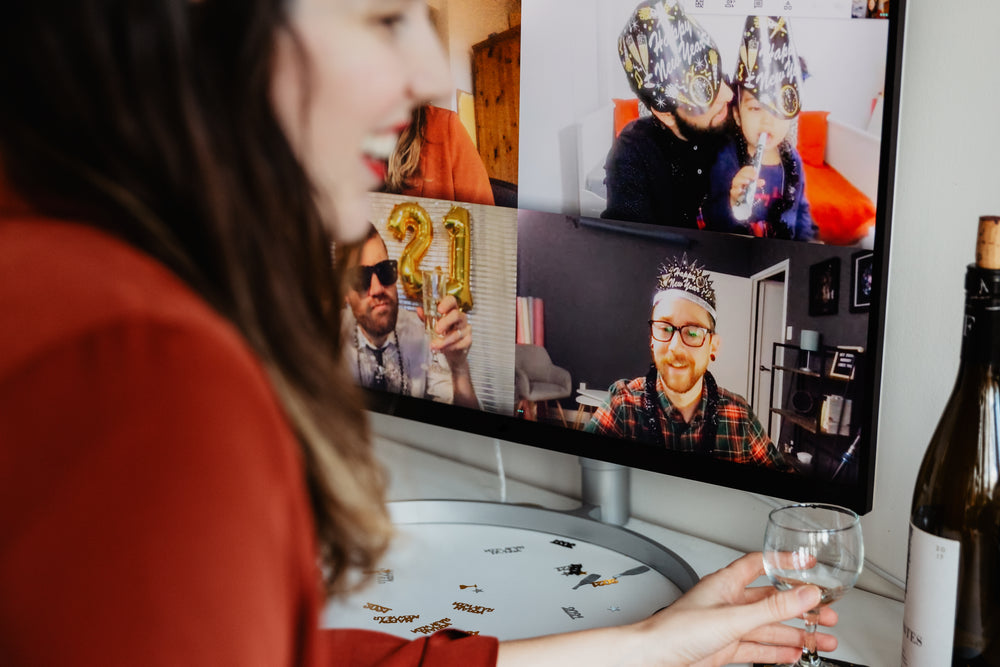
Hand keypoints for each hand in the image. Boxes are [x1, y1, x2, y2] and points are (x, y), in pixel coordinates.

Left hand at [416, 295, 471, 366]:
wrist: (452, 351)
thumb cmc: (443, 334)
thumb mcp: (432, 325)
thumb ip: (426, 318)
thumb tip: (419, 310)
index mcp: (451, 310)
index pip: (452, 301)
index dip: (446, 303)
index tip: (439, 310)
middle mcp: (461, 317)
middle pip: (456, 315)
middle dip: (446, 322)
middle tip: (437, 330)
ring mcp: (466, 328)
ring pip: (456, 333)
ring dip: (444, 340)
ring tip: (434, 345)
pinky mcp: (468, 340)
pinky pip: (459, 344)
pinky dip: (449, 347)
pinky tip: (442, 349)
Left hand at [497, 552, 838, 666]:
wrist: (651, 658)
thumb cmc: (675, 630)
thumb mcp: (732, 618)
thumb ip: (772, 609)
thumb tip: (806, 594)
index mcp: (725, 583)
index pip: (761, 564)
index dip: (785, 562)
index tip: (809, 562)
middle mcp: (727, 602)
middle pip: (771, 600)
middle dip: (800, 606)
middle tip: (827, 611)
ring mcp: (727, 626)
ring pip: (769, 627)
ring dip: (796, 633)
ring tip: (823, 638)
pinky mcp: (725, 648)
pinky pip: (759, 648)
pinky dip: (779, 651)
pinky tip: (795, 653)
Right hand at [730, 165, 763, 206]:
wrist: (740, 200)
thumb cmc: (746, 190)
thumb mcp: (753, 185)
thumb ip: (757, 183)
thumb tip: (763, 182)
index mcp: (742, 175)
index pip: (745, 169)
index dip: (750, 169)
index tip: (756, 172)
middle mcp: (738, 179)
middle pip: (740, 174)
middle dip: (747, 174)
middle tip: (755, 177)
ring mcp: (734, 186)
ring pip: (735, 181)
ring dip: (742, 180)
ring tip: (748, 181)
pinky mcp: (733, 193)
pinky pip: (733, 191)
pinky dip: (736, 190)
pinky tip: (740, 190)